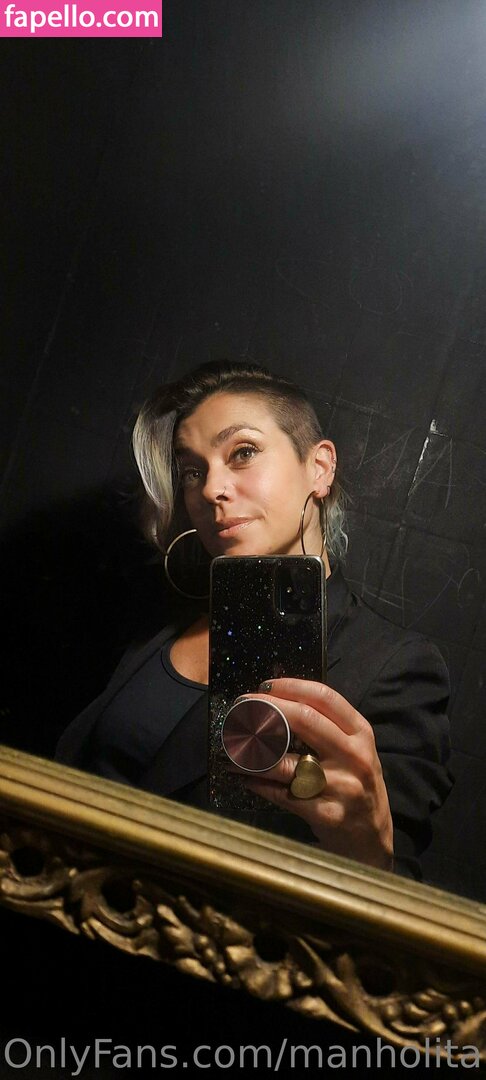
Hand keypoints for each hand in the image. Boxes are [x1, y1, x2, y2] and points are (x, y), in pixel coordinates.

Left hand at [233, 678, 393, 870]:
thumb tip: (278, 701)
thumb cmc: (356, 785)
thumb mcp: (354, 750)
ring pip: (286, 762)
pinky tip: (244, 777)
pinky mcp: (326, 814)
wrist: (373, 837)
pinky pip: (282, 794)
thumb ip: (327, 727)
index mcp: (361, 733)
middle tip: (242, 707)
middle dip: (267, 709)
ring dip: (252, 753)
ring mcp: (342, 786)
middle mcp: (354, 756)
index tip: (265, 686)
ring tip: (232, 746)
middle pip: (304, 720)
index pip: (325, 697)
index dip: (291, 687)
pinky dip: (258, 784)